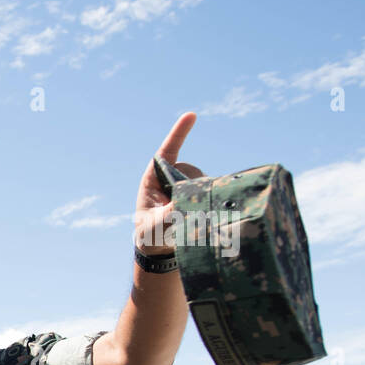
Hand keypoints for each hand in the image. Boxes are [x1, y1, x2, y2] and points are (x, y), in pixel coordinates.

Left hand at [133, 112, 203, 254]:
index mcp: (153, 180)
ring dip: (202, 197)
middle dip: (192, 187)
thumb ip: (167, 214)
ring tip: (188, 220)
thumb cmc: (151, 235)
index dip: (179, 133)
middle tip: (181, 212)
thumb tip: (184, 202)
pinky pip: (213, 191)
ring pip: (204, 182)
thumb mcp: (154, 226)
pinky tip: (206, 216)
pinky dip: (213, 201)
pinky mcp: (201, 196)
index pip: (167, 152)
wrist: (160, 250)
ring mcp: (188, 186)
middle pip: (191, 171)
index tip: (191, 115)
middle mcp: (172, 178)